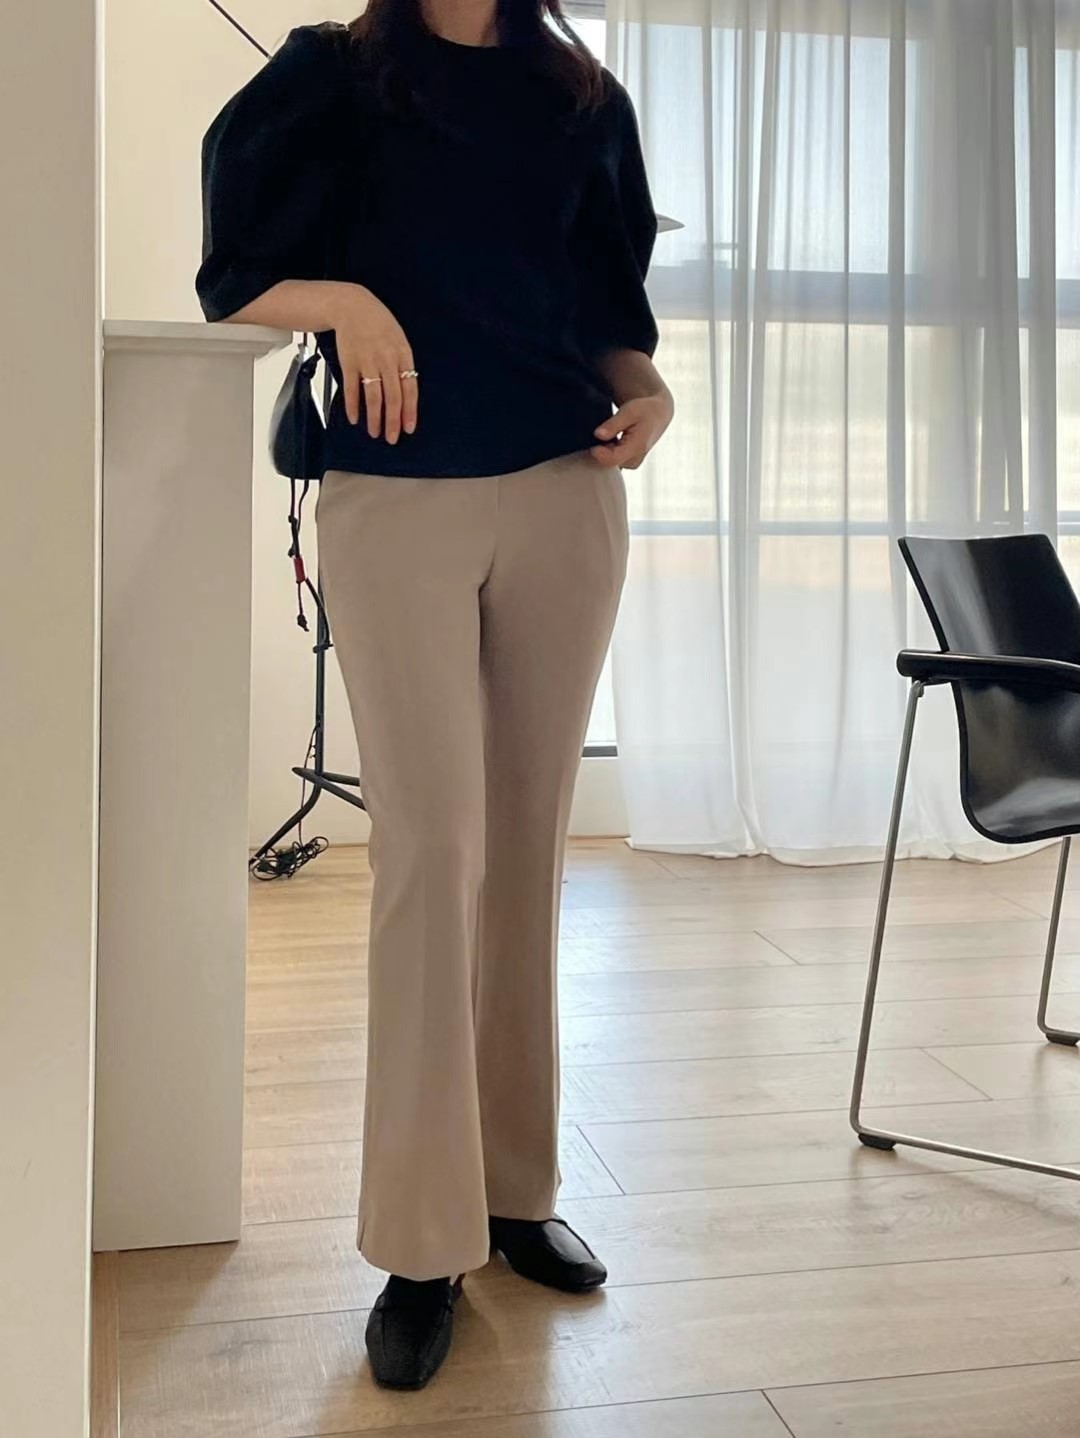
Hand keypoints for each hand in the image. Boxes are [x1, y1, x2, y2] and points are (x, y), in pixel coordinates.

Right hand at [331, 283, 417, 443]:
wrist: (352, 305)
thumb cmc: (378, 324)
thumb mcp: (399, 340)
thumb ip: (403, 365)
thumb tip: (405, 394)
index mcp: (403, 355)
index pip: (410, 389)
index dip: (410, 411)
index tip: (409, 428)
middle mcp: (386, 359)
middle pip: (393, 397)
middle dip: (393, 422)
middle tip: (392, 437)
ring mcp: (367, 361)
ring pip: (373, 397)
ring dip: (374, 418)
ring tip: (374, 432)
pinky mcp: (349, 362)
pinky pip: (352, 389)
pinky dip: (352, 406)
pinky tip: (354, 417)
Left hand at [590, 389, 673, 468]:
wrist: (658, 414)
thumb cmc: (644, 410)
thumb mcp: (629, 411)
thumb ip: (613, 424)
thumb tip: (598, 435)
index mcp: (637, 448)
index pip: (612, 459)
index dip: (598, 452)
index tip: (593, 440)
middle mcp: (635, 460)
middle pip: (608, 462)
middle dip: (601, 449)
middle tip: (604, 432)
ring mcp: (631, 464)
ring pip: (609, 462)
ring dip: (605, 450)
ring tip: (611, 434)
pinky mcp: (628, 463)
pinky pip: (612, 461)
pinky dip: (608, 451)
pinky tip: (612, 440)